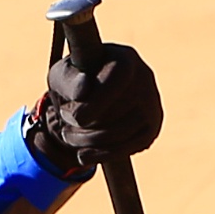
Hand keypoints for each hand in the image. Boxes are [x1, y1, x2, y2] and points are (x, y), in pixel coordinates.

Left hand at [28, 42, 163, 171]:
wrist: (91, 94)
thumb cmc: (75, 81)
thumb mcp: (63, 76)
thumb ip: (68, 81)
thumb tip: (84, 90)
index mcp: (124, 58)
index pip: (114, 83)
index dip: (91, 105)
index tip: (68, 115)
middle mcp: (144, 78)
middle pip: (114, 112)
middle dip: (81, 125)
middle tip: (64, 126)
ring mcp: (151, 105)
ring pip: (119, 134)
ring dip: (87, 141)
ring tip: (69, 136)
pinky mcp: (151, 129)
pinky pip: (126, 148)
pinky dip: (101, 154)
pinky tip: (82, 155)